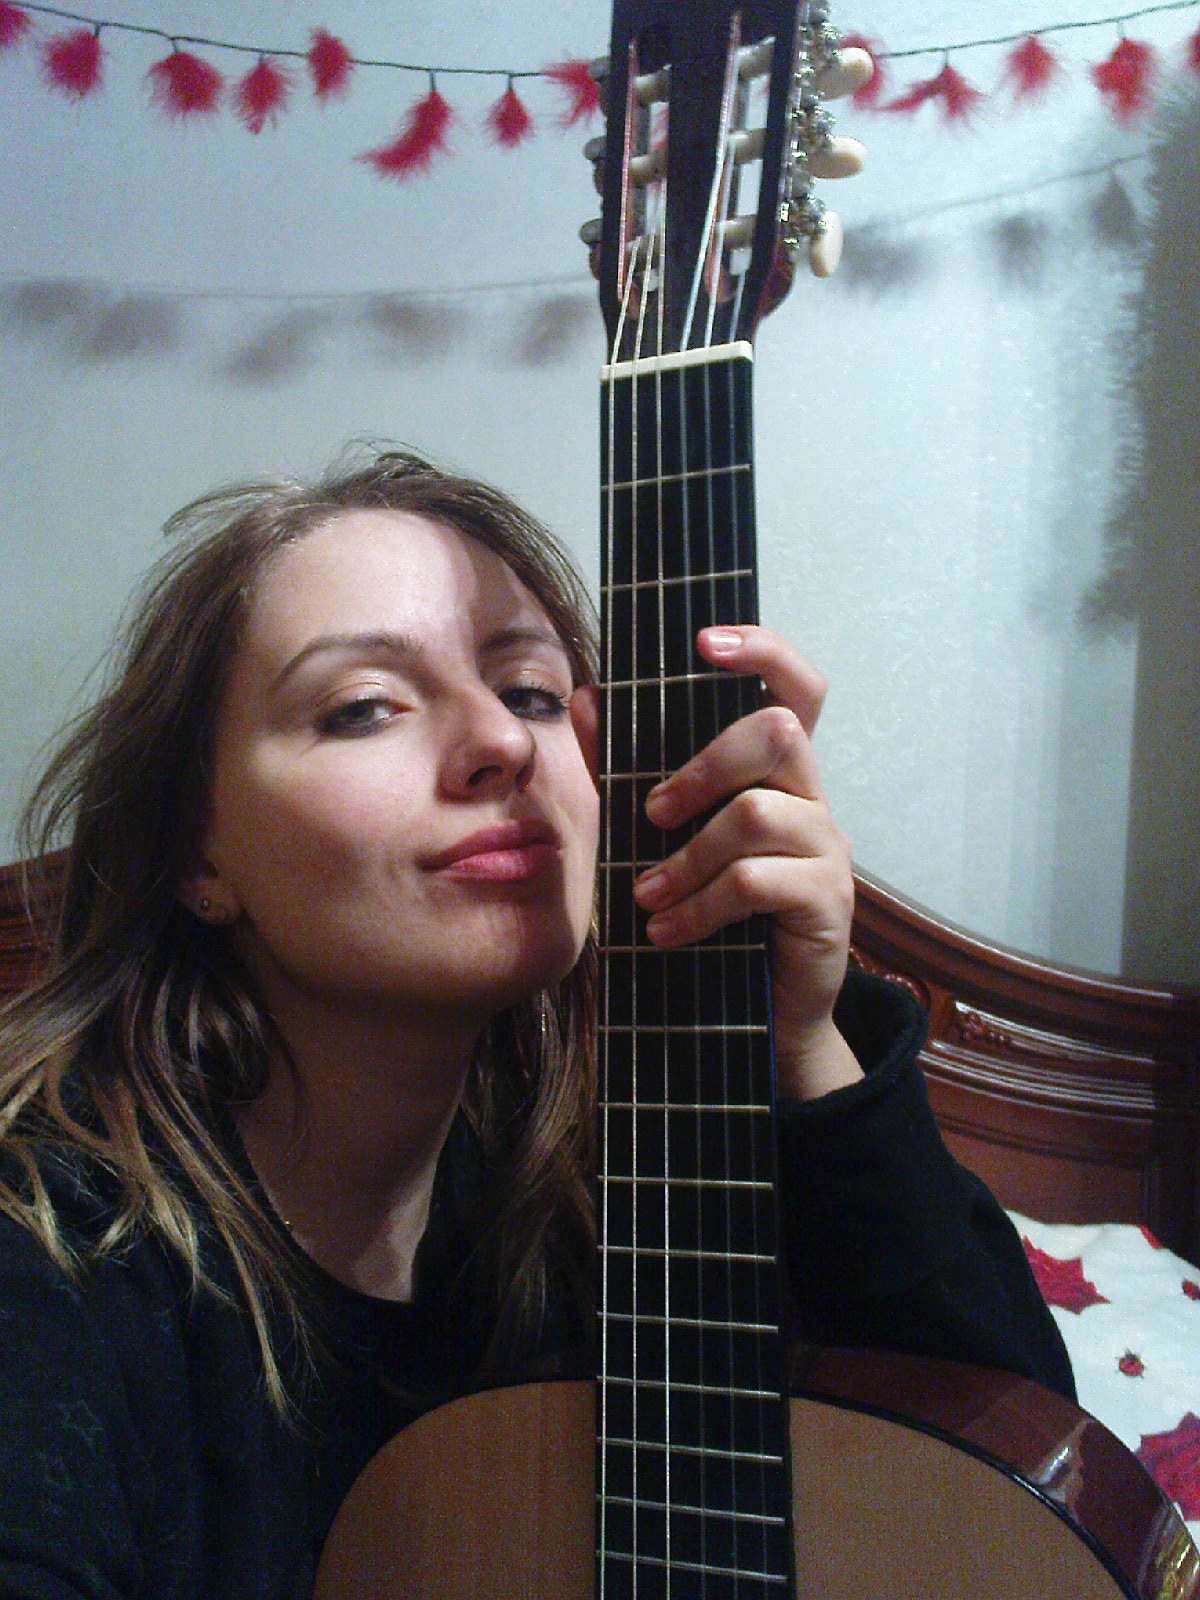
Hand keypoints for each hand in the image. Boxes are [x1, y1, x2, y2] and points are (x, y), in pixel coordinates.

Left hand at [629, 625, 862, 1099]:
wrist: (759, 1016)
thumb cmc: (709, 912)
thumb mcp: (658, 837)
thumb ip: (625, 770)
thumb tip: (585, 698)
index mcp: (776, 771)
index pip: (795, 686)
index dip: (762, 651)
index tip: (705, 641)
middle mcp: (811, 796)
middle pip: (776, 732)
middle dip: (702, 767)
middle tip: (652, 813)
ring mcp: (827, 846)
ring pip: (755, 812)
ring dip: (686, 857)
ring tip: (647, 896)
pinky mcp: (829, 899)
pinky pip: (756, 880)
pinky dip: (700, 905)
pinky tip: (668, 930)